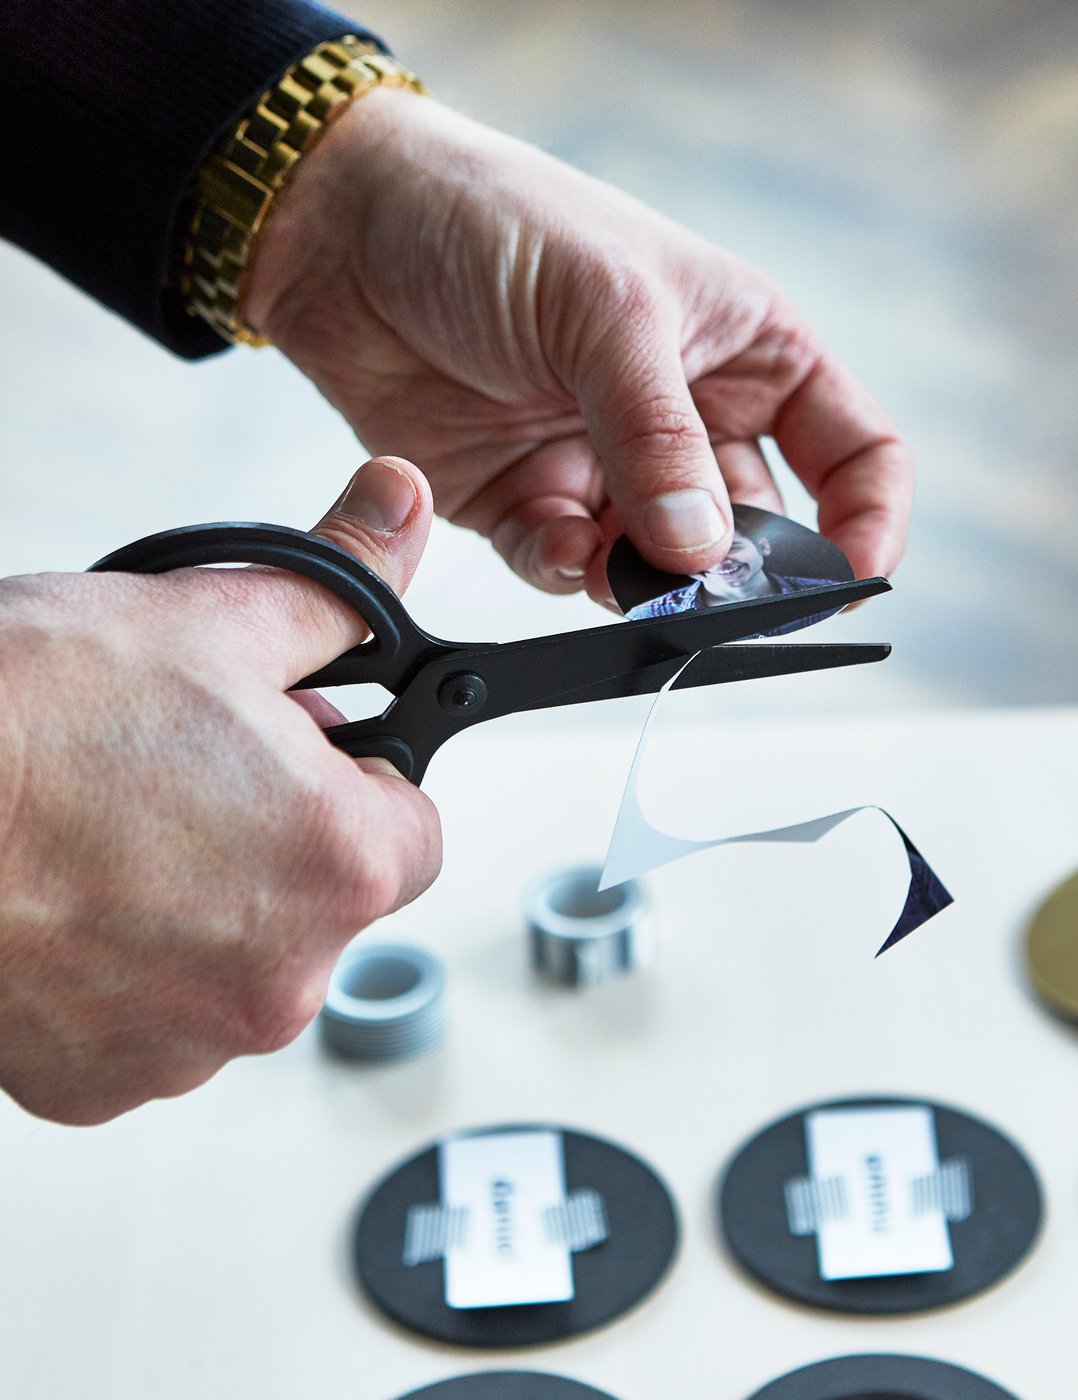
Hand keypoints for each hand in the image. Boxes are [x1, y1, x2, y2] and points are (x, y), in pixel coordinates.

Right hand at [0, 458, 441, 1123]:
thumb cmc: (24, 720)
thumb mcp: (210, 619)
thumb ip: (341, 587)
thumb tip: (402, 513)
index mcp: (341, 865)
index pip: (418, 830)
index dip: (365, 780)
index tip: (307, 755)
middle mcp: (284, 977)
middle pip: (330, 899)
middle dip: (285, 837)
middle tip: (192, 777)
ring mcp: (190, 1046)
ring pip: (243, 960)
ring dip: (207, 906)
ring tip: (117, 831)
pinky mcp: (102, 1082)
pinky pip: (155, 1018)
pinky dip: (129, 967)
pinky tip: (72, 899)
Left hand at [245, 90, 913, 601]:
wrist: (340, 231)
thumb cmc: (492, 218)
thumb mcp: (605, 308)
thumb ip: (660, 437)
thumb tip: (704, 552)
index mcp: (746, 351)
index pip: (854, 451)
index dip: (868, 519)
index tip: (853, 577)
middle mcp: (687, 418)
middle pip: (758, 532)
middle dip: (742, 574)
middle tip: (715, 593)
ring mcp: (610, 467)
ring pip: (664, 568)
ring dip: (649, 585)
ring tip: (621, 568)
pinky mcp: (530, 503)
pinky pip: (571, 570)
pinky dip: (567, 572)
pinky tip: (552, 539)